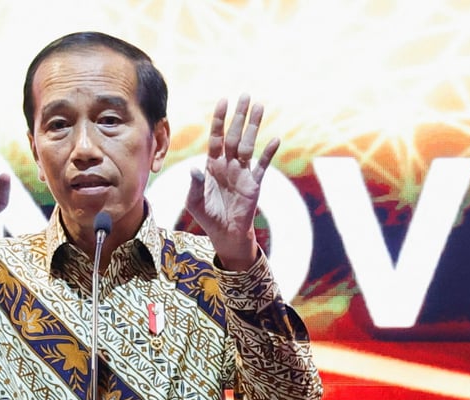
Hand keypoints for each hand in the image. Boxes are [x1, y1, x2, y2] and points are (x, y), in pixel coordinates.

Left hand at [185, 95, 278, 270]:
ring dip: (254, 127)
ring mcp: (242, 172)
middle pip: (235, 135)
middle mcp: (228, 164)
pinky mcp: (254, 183)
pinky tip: (275, 140)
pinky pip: (262, 166)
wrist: (225, 233)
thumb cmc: (207, 216)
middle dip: (240, 116)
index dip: (219, 120)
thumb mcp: (194, 201)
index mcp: (212, 165)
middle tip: (246, 95)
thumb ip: (195, 184)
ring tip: (260, 107)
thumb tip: (194, 168)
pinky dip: (268, 154)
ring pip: (249, 145)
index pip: (216, 137)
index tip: (223, 101)